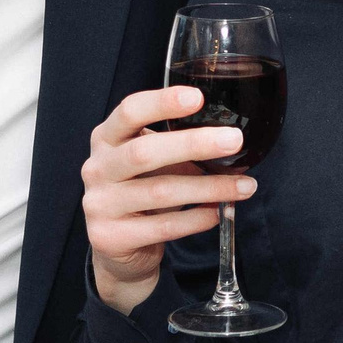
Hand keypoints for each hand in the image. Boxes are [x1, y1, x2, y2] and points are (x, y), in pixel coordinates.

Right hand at [82, 85, 253, 314]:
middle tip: (234, 140)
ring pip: (160, 192)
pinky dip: (196, 219)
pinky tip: (218, 213)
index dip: (161, 102)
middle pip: (144, 152)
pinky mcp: (111, 237)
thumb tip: (231, 142)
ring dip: (209, 188)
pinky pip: (163, 227)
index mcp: (106, 138)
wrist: (115, 245)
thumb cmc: (139, 191)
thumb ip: (178, 147)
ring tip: (244, 186)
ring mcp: (100, 204)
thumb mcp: (151, 162)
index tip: (197, 97)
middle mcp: (97, 168)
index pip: (129, 112)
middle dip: (193, 144)